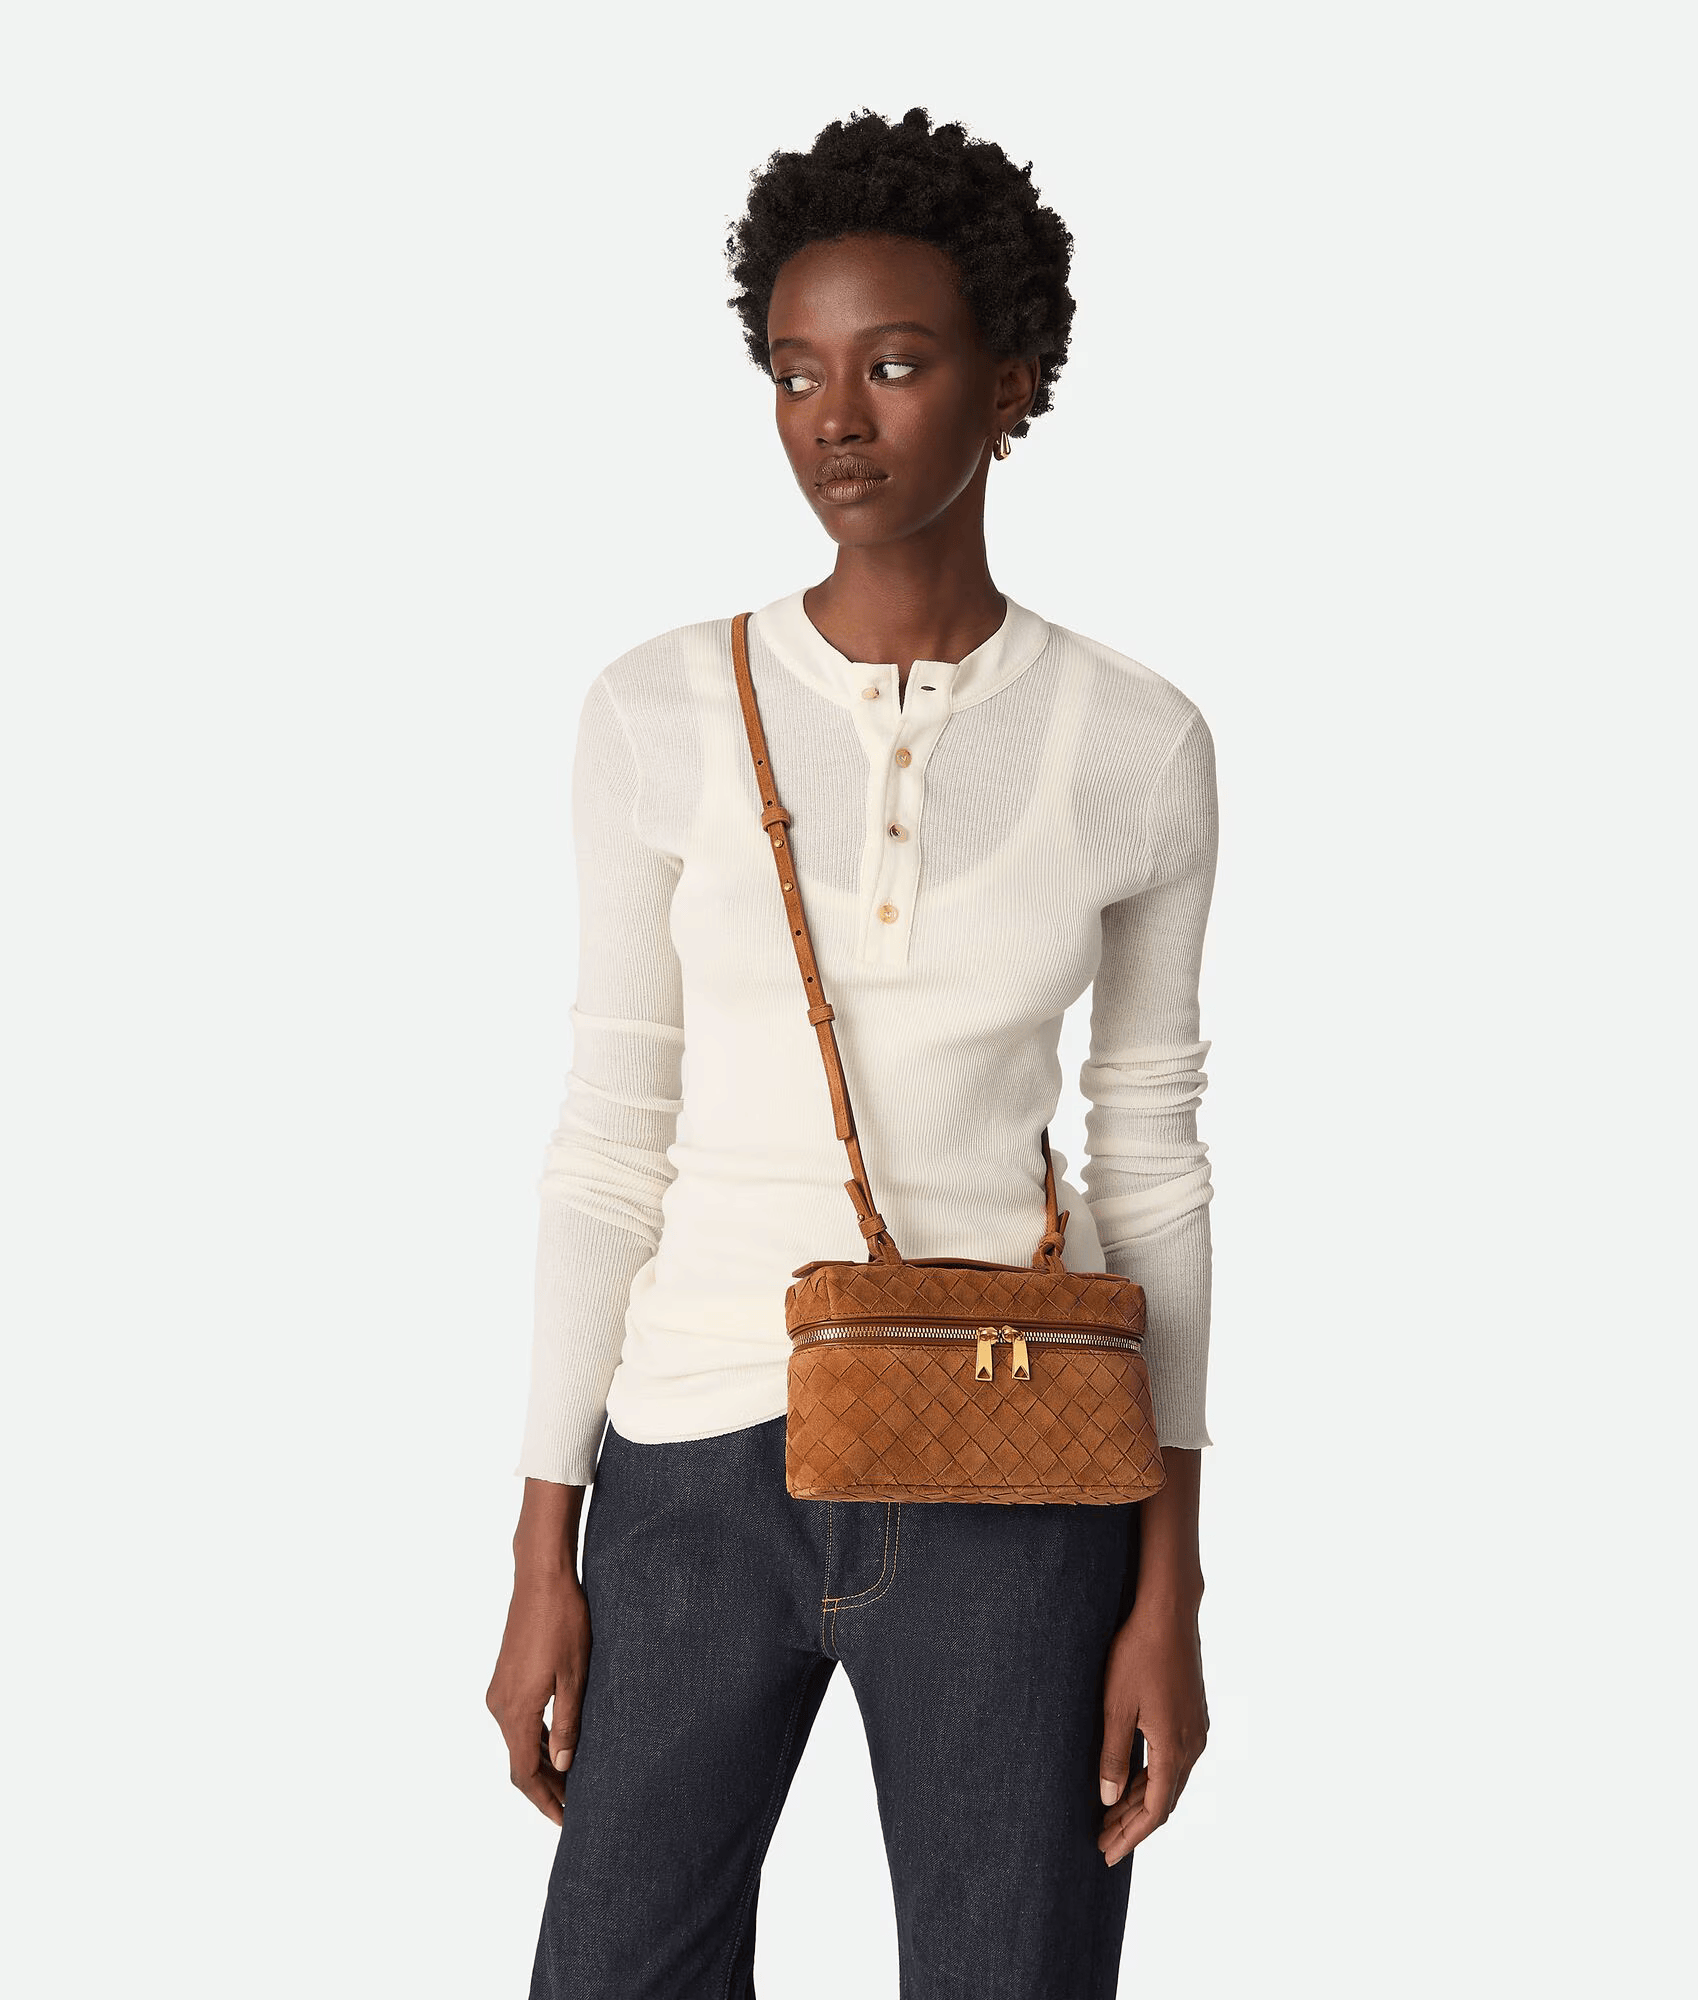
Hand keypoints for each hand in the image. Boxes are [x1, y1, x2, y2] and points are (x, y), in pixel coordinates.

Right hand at [486, 1480, 590, 1825]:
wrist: (541, 1578)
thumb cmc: (564, 1622)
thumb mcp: (575, 1677)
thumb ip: (568, 1725)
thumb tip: (563, 1767)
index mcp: (516, 1710)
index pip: (525, 1773)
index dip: (545, 1801)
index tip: (565, 1822)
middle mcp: (500, 1705)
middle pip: (520, 1762)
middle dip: (545, 1789)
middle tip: (574, 1809)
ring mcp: (499, 1690)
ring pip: (518, 1742)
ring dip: (542, 1764)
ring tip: (571, 1782)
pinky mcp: (505, 1677)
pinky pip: (517, 1721)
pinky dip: (536, 1740)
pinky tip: (558, 1744)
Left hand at [1096, 1591, 1208, 1864]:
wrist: (1169, 1613)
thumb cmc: (1137, 1654)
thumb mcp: (1116, 1706)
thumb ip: (1114, 1755)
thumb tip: (1108, 1799)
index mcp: (1175, 1749)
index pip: (1155, 1810)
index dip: (1130, 1835)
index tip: (1107, 1853)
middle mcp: (1192, 1745)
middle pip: (1163, 1800)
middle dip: (1132, 1824)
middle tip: (1102, 1841)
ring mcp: (1195, 1729)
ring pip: (1169, 1781)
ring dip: (1141, 1801)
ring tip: (1110, 1817)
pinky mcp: (1191, 1715)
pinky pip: (1173, 1761)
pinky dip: (1152, 1779)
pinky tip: (1132, 1780)